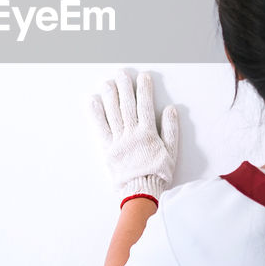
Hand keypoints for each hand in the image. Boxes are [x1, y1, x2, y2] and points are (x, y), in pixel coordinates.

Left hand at [89, 70, 179, 206]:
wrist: (141, 192)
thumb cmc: (158, 174)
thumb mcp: (171, 153)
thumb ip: (171, 131)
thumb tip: (171, 110)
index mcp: (148, 133)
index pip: (146, 106)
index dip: (144, 90)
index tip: (143, 76)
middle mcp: (132, 133)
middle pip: (127, 105)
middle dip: (125, 87)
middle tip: (121, 73)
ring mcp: (118, 140)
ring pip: (113, 113)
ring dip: (110, 96)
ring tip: (107, 82)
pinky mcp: (107, 149)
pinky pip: (101, 128)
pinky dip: (96, 114)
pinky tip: (93, 102)